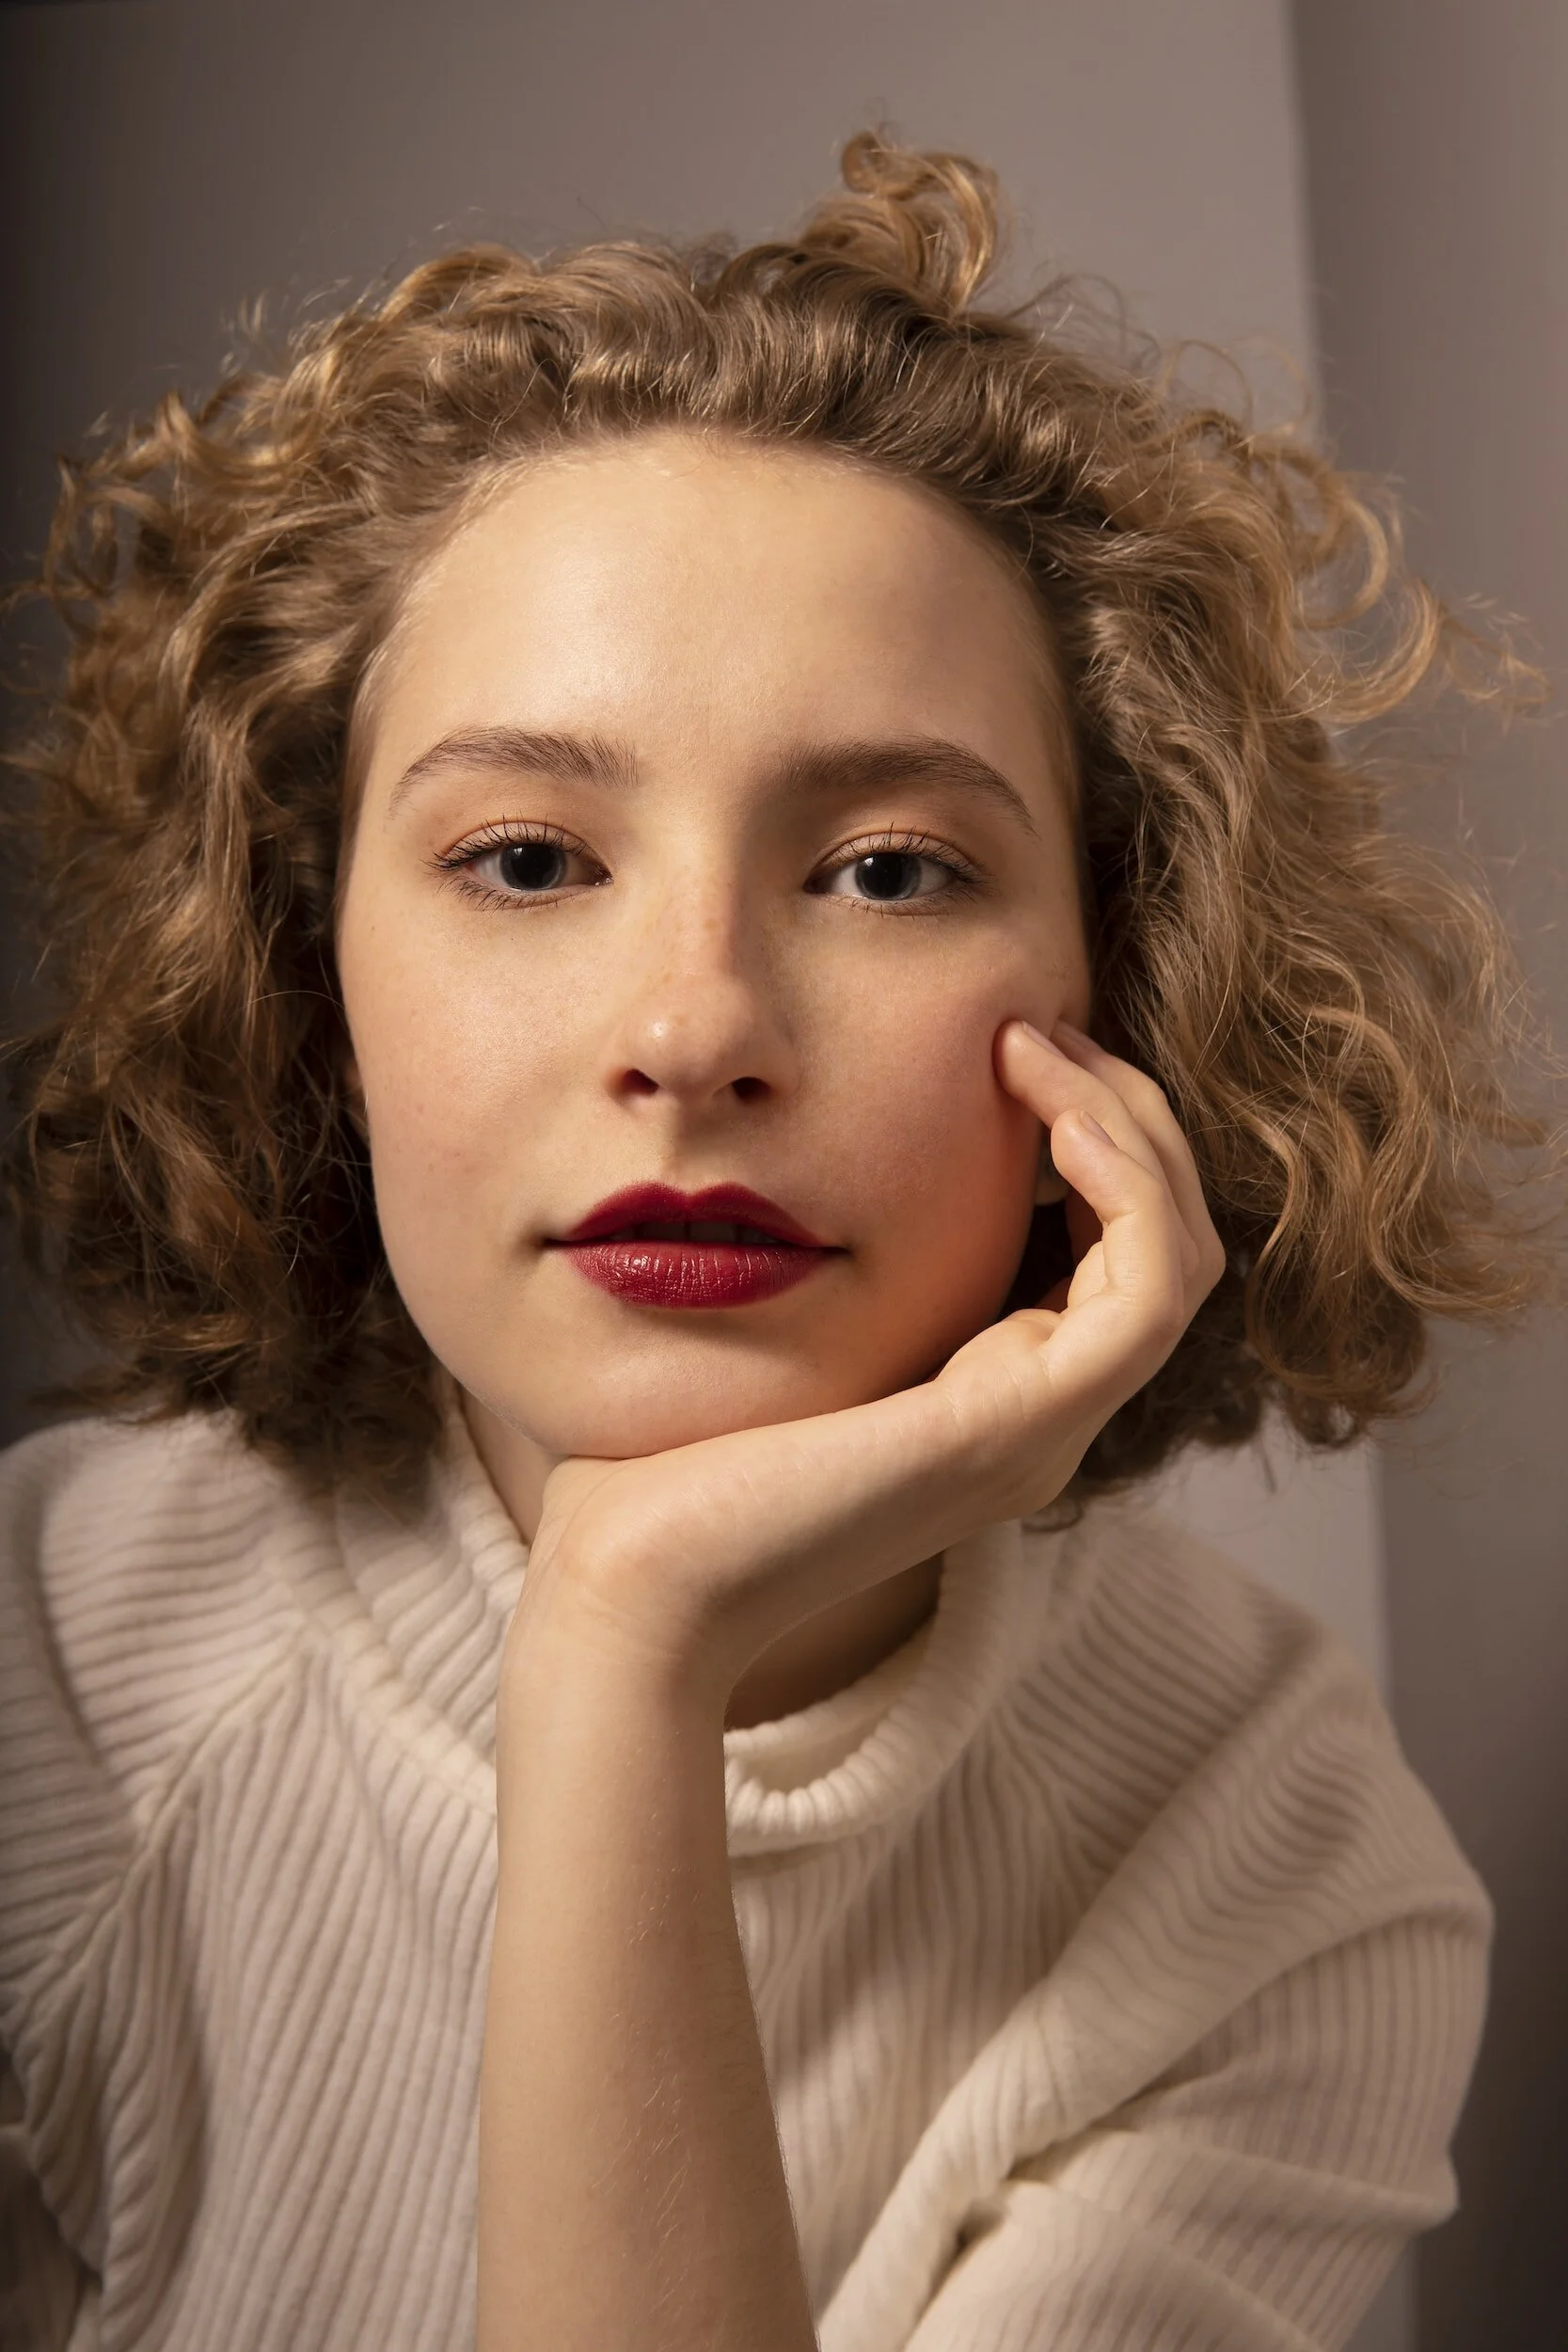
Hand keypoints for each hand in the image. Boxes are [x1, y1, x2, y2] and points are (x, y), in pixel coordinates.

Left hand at [503, 1020, 1225, 1716]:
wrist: (634, 1580)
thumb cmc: (665, 1461)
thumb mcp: (772, 1324)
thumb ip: (826, 1254)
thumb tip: (805, 1143)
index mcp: (988, 1397)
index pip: (1109, 1254)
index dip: (1089, 1138)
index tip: (1011, 1046)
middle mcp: (1037, 1418)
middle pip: (1165, 1244)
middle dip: (1122, 1117)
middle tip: (1040, 1028)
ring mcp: (1042, 1429)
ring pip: (1180, 1256)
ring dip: (1128, 1132)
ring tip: (1040, 1046)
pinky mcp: (1024, 1425)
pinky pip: (1151, 1286)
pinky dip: (1126, 1185)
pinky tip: (1052, 1115)